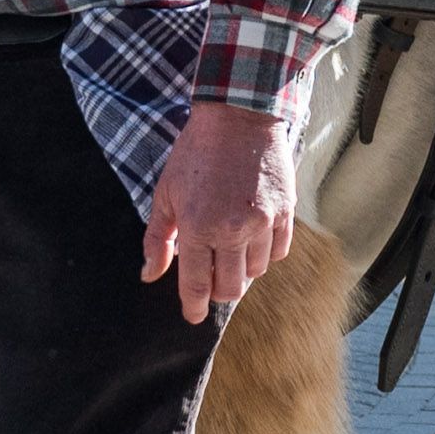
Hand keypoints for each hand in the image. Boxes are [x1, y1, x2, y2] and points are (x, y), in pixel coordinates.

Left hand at [143, 98, 296, 323]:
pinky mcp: (285, 211)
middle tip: (212, 284)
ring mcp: (262, 222)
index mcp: (197, 226)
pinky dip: (265, 254)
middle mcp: (232, 230)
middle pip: (229, 287)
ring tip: (231, 255)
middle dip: (218, 293)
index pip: (196, 284)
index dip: (194, 306)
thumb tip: (150, 275)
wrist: (238, 117)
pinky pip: (278, 252)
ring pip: (255, 272)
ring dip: (241, 272)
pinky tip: (253, 241)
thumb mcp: (166, 193)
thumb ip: (157, 238)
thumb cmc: (196, 154)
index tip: (193, 316)